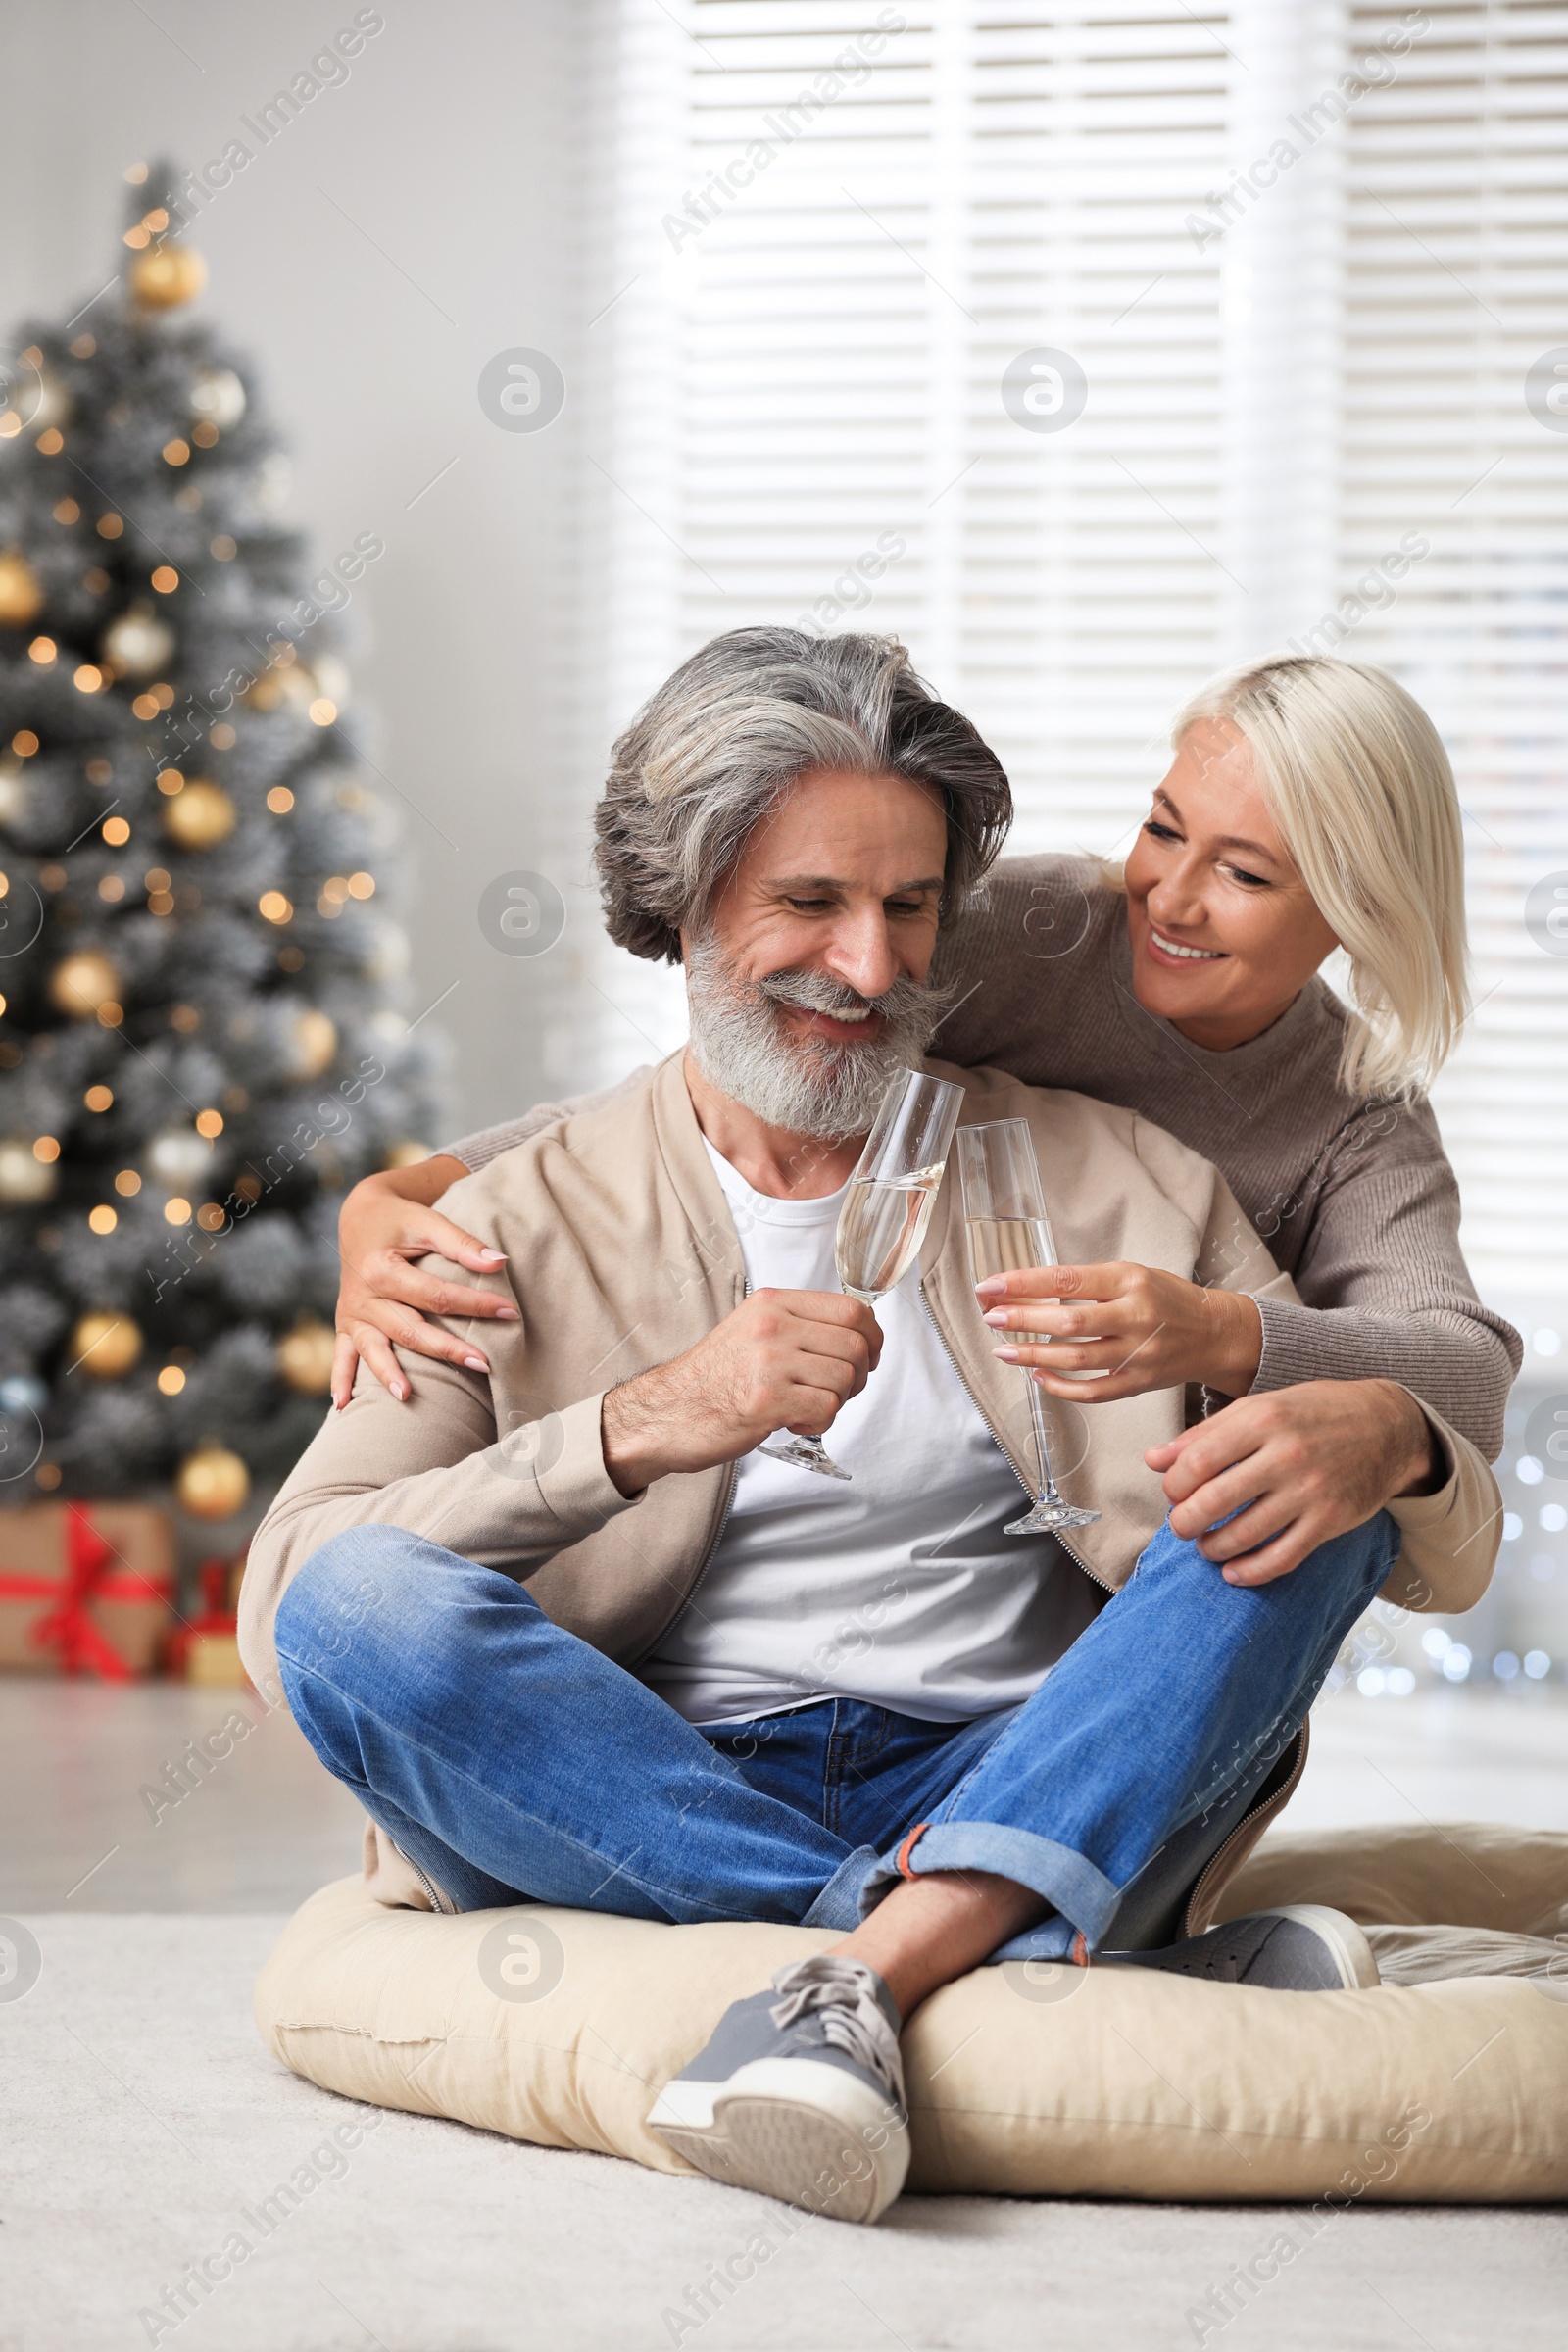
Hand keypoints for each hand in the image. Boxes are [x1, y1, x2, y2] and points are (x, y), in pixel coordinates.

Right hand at [333, 1158, 514, 1406]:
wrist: (360, 1217)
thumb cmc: (400, 1221)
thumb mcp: (428, 1222)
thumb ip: (462, 1244)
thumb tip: (499, 1262)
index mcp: (382, 1269)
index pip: (436, 1295)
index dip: (475, 1304)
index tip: (510, 1312)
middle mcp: (363, 1295)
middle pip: (409, 1329)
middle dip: (447, 1349)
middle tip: (483, 1364)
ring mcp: (353, 1314)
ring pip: (374, 1349)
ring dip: (388, 1374)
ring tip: (406, 1396)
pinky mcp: (346, 1324)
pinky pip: (341, 1356)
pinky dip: (341, 1380)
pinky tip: (345, 1405)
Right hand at [600, 1289, 881, 1496]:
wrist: (666, 1414)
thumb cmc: (711, 1379)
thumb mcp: (751, 1330)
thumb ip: (797, 1325)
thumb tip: (855, 1334)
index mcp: (772, 1304)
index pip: (851, 1309)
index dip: (872, 1337)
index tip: (868, 1355)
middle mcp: (772, 1326)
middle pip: (855, 1344)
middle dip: (859, 1374)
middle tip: (838, 1390)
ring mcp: (769, 1362)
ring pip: (845, 1378)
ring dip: (837, 1401)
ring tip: (807, 1406)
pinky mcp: (767, 1400)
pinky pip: (827, 1408)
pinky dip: (820, 1422)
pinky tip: (795, 1422)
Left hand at [977, 1262, 1261, 1400]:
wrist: (1214, 1333)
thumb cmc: (1167, 1299)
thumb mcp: (1132, 1274)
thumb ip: (1087, 1283)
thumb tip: (1026, 1291)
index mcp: (1130, 1280)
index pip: (1066, 1280)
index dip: (1023, 1283)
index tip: (990, 1286)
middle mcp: (1135, 1316)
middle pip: (1069, 1322)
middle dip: (1023, 1320)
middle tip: (991, 1317)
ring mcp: (1137, 1354)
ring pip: (1076, 1359)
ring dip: (1033, 1355)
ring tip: (1003, 1350)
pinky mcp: (1138, 1383)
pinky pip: (1093, 1392)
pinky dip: (1061, 1387)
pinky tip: (1037, 1377)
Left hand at [1145, 1379, 1437, 1585]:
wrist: (1388, 1425)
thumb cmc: (1314, 1413)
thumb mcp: (1259, 1407)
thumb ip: (1204, 1434)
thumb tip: (1154, 1461)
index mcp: (1262, 1419)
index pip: (1197, 1461)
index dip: (1174, 1485)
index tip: (1173, 1493)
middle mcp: (1286, 1454)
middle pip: (1214, 1501)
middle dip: (1184, 1522)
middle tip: (1181, 1526)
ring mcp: (1310, 1491)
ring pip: (1244, 1534)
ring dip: (1212, 1548)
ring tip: (1206, 1546)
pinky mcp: (1330, 1521)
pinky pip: (1281, 1558)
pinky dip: (1250, 1572)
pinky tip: (1234, 1572)